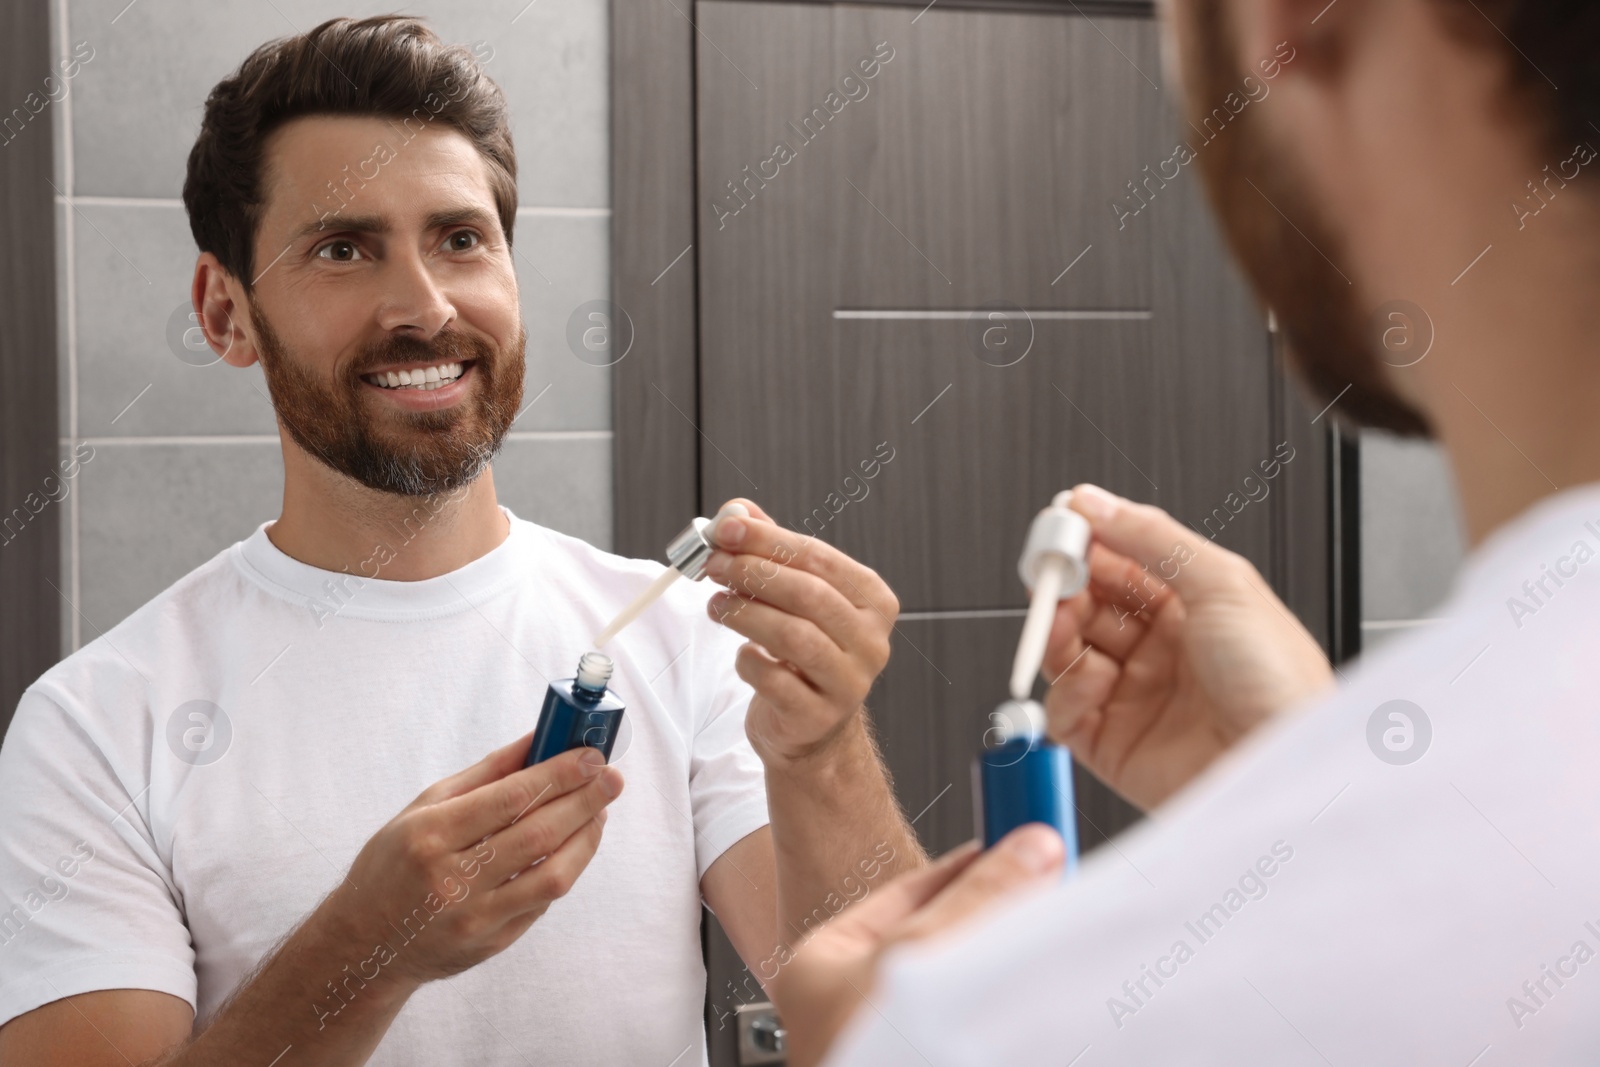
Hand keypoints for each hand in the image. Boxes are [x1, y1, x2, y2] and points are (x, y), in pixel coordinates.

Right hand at [320, 736, 622, 988]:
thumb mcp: (425, 807)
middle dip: (585, 800)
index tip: (592, 756)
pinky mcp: (493, 944)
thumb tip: (538, 738)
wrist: (365, 943)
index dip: (560, 774)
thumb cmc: (395, 863)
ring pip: (553, 875)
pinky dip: (566, 867)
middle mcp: (453, 879)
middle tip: (611, 777)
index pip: (512, 797)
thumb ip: (487, 772)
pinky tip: (573, 844)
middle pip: (539, 834)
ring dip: (586, 838)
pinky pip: (543, 902)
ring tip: (598, 811)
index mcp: (431, 835)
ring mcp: (475, 918)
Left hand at [703, 498, 898, 763]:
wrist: (812, 727)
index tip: (726, 528)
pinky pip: (774, 680)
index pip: (819, 557)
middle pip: (808, 595)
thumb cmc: (803, 654)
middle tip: (712, 564)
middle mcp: (871, 641)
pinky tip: (743, 653)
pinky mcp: (818, 716)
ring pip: (793, 637)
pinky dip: (748, 661)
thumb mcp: (795, 598)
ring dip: (745, 614)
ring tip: (717, 605)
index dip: (768, 539)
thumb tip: (737, 512)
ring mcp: (849, 682)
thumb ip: (771, 551)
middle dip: (752, 572)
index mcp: (872, 600)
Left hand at [772, 826, 1064, 1066]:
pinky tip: (1044, 985)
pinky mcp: (938, 1060)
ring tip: (1053, 926)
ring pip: (967, 981)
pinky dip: (1012, 1002)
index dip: (967, 864)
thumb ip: (976, 900)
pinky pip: (982, 1021)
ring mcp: (896, 1046)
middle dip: (997, 911)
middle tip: (1047, 880)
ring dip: (1010, 955)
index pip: (905, 892)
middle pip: (942, 935)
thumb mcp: (919, 957)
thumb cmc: (869, 1059)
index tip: (1016, 839)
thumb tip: (1026, 851)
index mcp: (822, 970)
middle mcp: (853, 1010)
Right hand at [1041, 483, 1332, 809]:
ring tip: (1062, 622)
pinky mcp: (1114, 745)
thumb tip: (1096, 503)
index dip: (1087, 545)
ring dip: (1057, 632)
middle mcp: (1160, 652)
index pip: (1120, 565)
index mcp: (1191, 609)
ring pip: (1068, 655)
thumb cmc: (1280, 684)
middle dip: (1065, 586)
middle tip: (1051, 574)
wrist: (1285, 765)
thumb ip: (1152, 537)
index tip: (1060, 527)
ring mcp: (1135, 698)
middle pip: (1087, 608)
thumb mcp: (1223, 584)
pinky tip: (1094, 681)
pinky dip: (1068, 692)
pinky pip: (1066, 712)